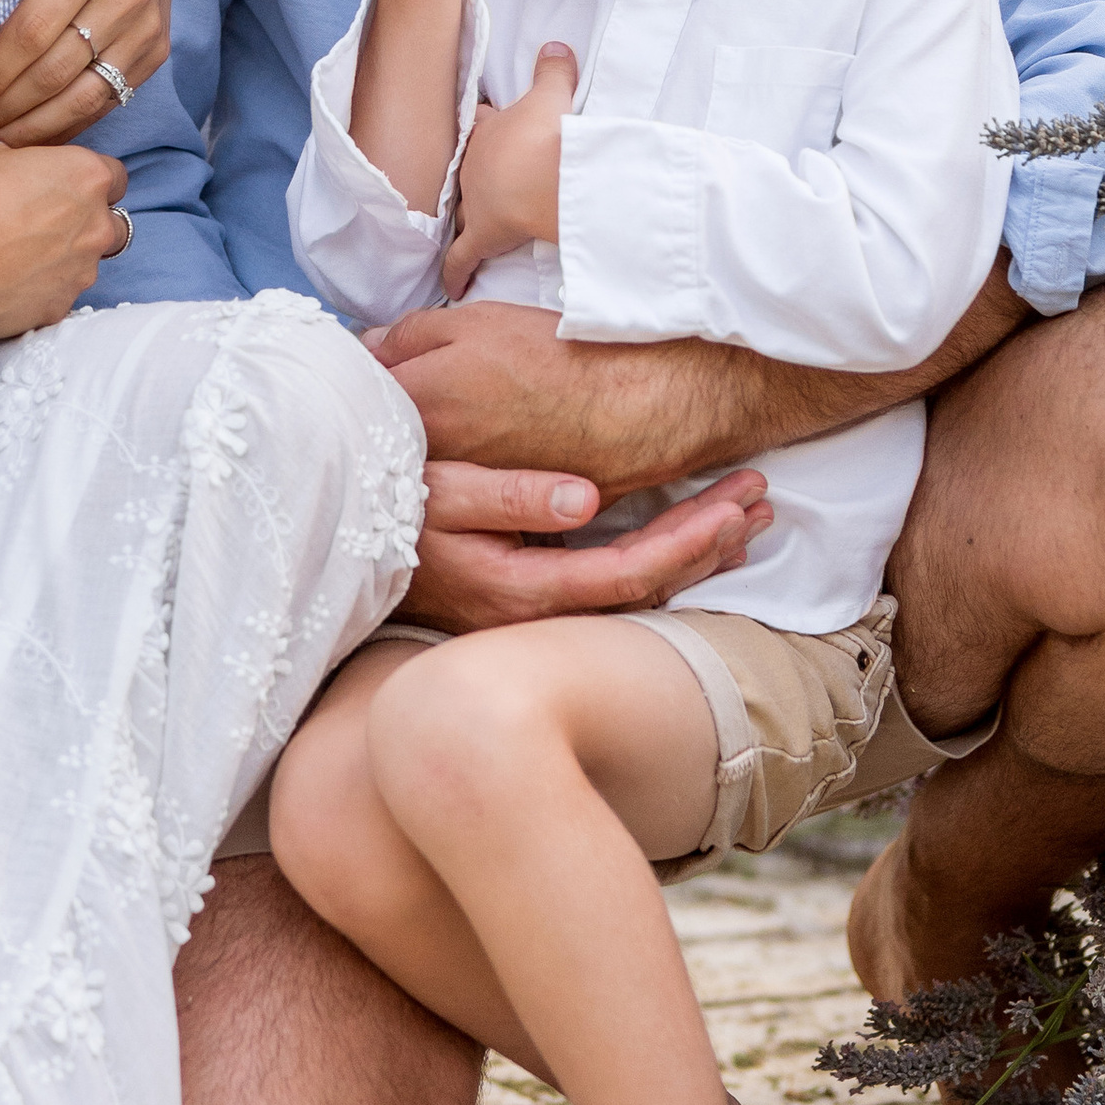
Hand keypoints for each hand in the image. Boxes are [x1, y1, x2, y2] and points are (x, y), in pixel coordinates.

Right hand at [0, 140, 129, 336]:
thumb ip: (20, 159)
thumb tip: (16, 165)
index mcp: (87, 177)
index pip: (114, 176)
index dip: (88, 180)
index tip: (64, 185)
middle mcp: (97, 225)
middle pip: (110, 222)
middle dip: (87, 222)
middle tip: (46, 222)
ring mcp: (83, 271)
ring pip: (88, 262)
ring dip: (67, 257)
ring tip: (24, 256)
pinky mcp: (60, 307)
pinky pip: (60, 294)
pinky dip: (43, 288)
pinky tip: (11, 283)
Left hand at [366, 299, 656, 478]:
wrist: (633, 410)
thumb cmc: (556, 357)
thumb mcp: (474, 322)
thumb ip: (409, 335)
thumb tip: (368, 347)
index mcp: (415, 406)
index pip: (360, 393)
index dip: (369, 376)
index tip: (379, 364)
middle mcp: (430, 459)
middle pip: (387, 438)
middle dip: (390, 416)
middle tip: (417, 391)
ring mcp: (464, 491)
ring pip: (425, 466)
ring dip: (428, 445)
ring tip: (463, 419)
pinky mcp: (498, 511)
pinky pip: (465, 490)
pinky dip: (467, 472)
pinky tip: (490, 449)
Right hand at [406, 463, 772, 631]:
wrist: (342, 548)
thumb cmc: (390, 509)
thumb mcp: (441, 492)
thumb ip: (511, 494)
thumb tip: (586, 497)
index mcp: (526, 587)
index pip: (633, 569)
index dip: (692, 538)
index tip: (737, 502)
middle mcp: (541, 612)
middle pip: (650, 585)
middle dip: (712, 541)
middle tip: (763, 499)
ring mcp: (539, 611)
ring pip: (639, 589)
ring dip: (695, 550)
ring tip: (745, 515)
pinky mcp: (535, 597)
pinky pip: (618, 582)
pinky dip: (663, 554)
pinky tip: (690, 538)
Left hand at [443, 42, 576, 297]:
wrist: (542, 172)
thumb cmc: (546, 133)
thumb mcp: (552, 95)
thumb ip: (553, 71)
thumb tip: (557, 46)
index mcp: (489, 133)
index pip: (478, 126)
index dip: (481, 126)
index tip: (481, 126)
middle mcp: (474, 168)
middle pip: (463, 171)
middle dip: (466, 176)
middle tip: (470, 180)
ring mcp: (476, 204)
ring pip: (459, 213)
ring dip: (460, 221)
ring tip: (459, 227)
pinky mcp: (483, 237)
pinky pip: (462, 258)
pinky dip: (456, 273)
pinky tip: (452, 288)